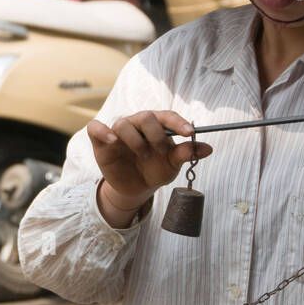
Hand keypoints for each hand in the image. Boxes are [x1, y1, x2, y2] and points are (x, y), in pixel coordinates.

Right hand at [87, 111, 211, 221]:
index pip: (167, 116)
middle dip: (156, 135)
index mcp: (156, 125)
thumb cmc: (154, 170)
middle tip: (161, 152)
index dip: (178, 123)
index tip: (189, 134)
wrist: (136, 188)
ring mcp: (118, 131)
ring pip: (124, 123)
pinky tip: (113, 140)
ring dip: (136, 141)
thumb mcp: (172, 165)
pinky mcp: (101, 142)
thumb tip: (208, 148)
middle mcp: (137, 124)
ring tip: (142, 156)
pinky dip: (103, 131)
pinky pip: (95, 128)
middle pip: (145, 117)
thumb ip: (185, 154)